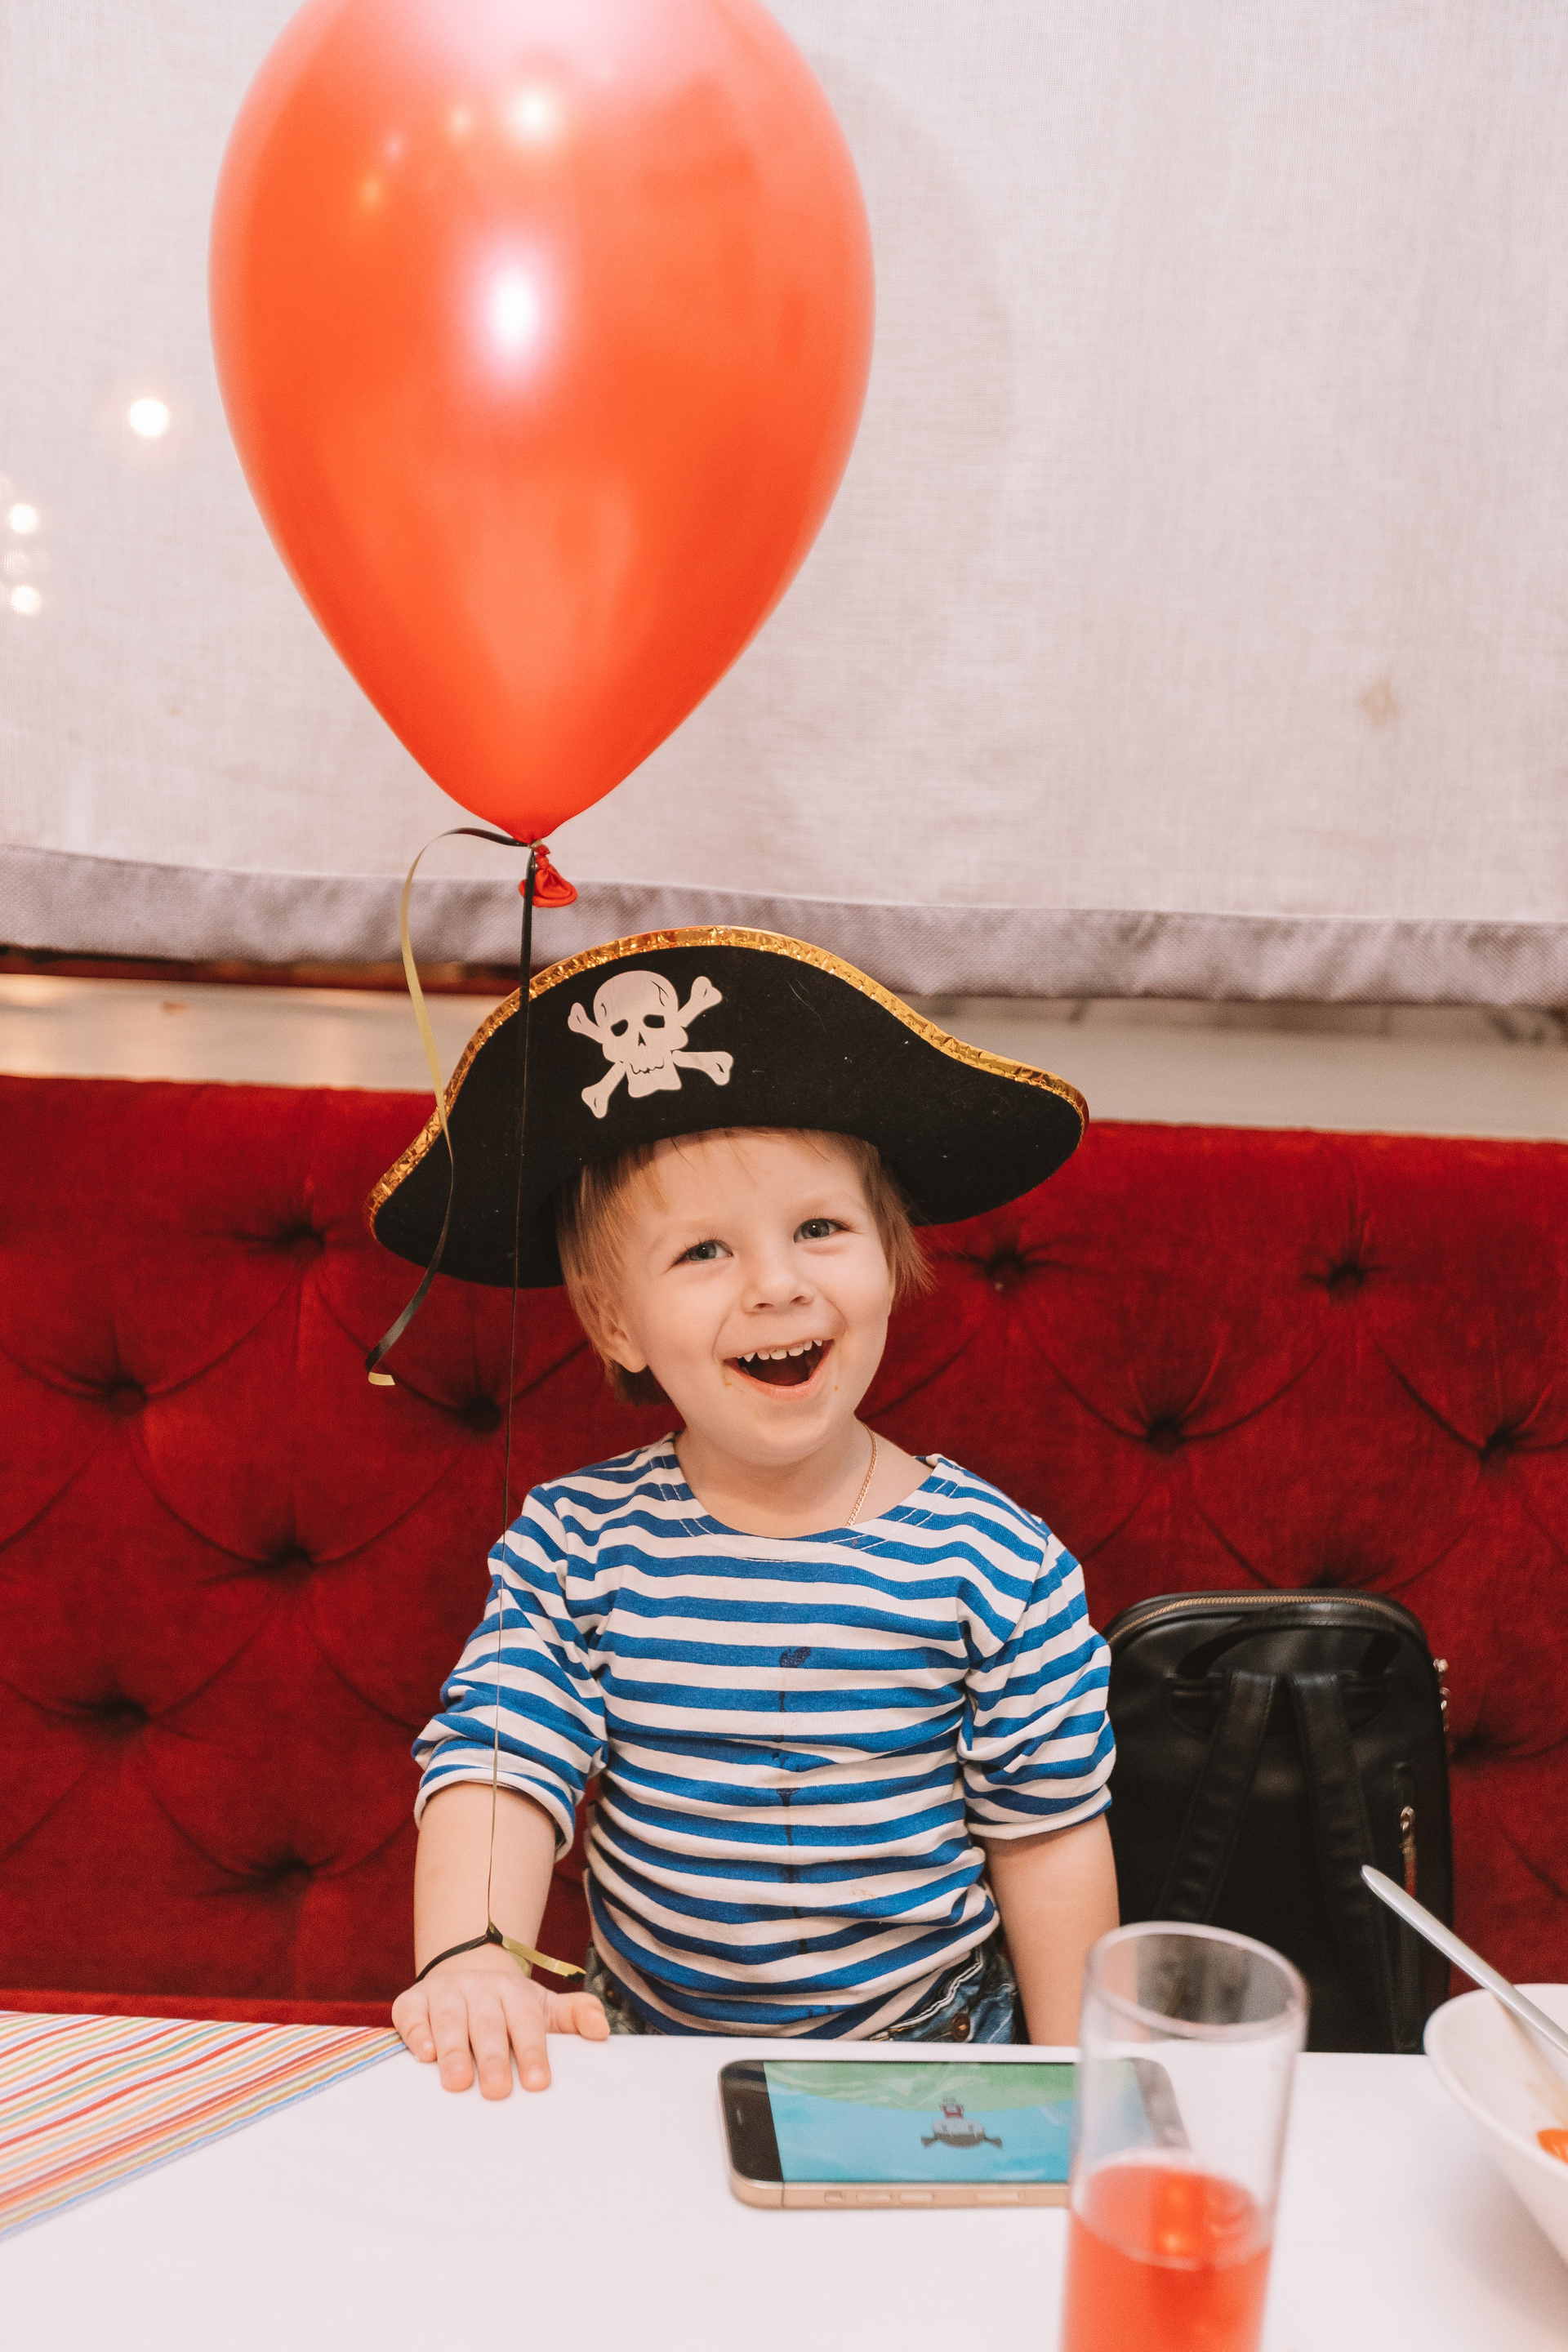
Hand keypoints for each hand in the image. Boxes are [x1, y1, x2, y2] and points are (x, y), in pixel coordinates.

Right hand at [392, 1944, 607, 2097]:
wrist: (465, 1972)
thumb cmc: (508, 2007)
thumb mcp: (543, 2008)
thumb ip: (575, 2015)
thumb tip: (603, 2030)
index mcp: (515, 1993)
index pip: (526, 2021)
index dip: (533, 2051)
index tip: (539, 2083)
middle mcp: (479, 1989)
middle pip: (488, 2022)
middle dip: (493, 2057)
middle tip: (498, 2091)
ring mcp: (445, 1993)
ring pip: (449, 2018)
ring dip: (453, 2049)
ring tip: (458, 2082)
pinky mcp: (413, 2001)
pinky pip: (412, 2014)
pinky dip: (417, 2032)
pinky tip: (424, 2054)